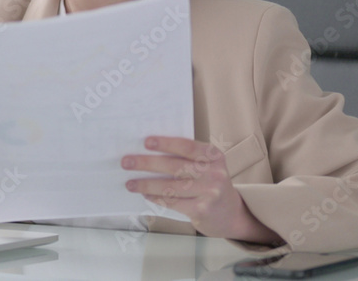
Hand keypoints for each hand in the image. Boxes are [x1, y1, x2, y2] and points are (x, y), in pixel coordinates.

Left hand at [121, 136, 281, 244]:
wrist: (231, 214)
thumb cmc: (210, 184)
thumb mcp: (206, 166)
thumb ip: (186, 158)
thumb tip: (148, 151)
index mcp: (214, 156)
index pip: (187, 146)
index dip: (166, 143)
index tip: (146, 142)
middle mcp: (214, 173)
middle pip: (174, 166)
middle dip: (147, 163)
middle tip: (126, 162)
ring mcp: (209, 193)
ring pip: (170, 187)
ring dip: (146, 185)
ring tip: (130, 183)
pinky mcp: (201, 210)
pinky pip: (172, 202)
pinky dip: (156, 198)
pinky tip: (145, 195)